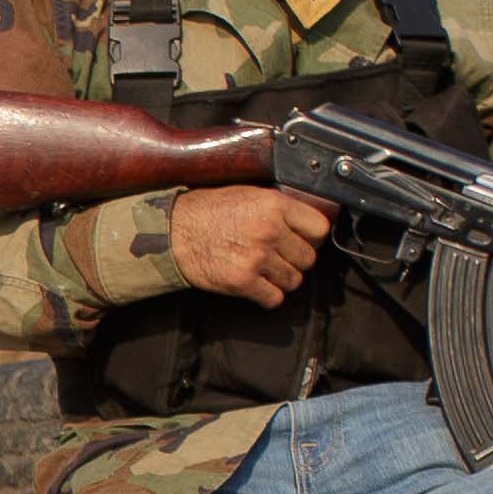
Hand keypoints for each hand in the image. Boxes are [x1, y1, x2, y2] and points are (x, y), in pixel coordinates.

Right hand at [170, 182, 333, 305]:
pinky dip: (268, 296)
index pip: (319, 229)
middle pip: (308, 258)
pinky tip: (256, 284)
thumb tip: (308, 224)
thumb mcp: (248, 195)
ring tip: (265, 271)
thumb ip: (280, 208)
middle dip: (295, 260)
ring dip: (281, 279)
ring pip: (294, 280)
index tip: (304, 241)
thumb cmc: (207, 211)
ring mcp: (256, 258)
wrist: (172, 232)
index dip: (312, 237)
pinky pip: (274, 298)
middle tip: (279, 257)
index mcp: (274, 205)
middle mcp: (269, 231)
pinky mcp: (242, 281)